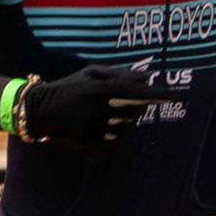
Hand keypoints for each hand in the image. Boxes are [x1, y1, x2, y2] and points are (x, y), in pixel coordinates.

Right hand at [22, 65, 176, 143]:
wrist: (42, 108)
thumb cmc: (71, 87)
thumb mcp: (92, 73)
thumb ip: (120, 74)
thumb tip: (147, 76)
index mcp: (101, 88)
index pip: (137, 91)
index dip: (157, 94)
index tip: (173, 95)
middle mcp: (99, 107)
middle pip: (134, 112)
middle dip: (136, 109)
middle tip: (127, 104)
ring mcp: (93, 126)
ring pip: (124, 128)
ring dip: (124, 123)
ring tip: (108, 115)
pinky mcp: (88, 141)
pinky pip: (112, 141)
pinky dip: (113, 136)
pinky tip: (103, 127)